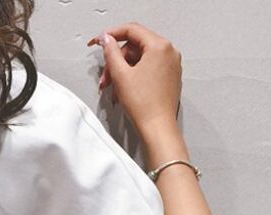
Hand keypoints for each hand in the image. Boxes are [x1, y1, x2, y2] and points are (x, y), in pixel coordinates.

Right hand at [87, 22, 182, 138]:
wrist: (157, 128)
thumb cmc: (144, 105)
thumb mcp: (120, 75)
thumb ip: (111, 52)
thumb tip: (106, 40)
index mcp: (159, 46)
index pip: (132, 30)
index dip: (112, 34)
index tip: (100, 41)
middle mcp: (168, 52)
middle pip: (135, 47)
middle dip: (116, 61)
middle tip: (105, 77)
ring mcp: (170, 65)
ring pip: (140, 59)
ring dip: (123, 71)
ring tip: (113, 88)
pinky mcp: (169, 77)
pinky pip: (148, 69)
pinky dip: (133, 76)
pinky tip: (124, 90)